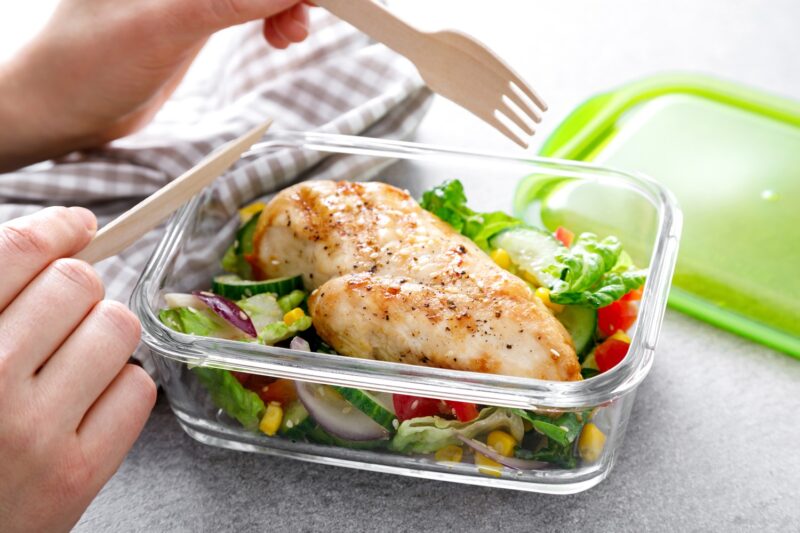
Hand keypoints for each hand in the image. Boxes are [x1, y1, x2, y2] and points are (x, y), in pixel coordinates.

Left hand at [0, 0, 312, 170]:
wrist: (62, 110)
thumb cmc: (85, 64)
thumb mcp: (163, 29)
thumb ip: (229, 0)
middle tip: (306, 17)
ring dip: (287, 4)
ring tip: (293, 34)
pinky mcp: (196, 10)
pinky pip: (249, 1)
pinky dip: (273, 15)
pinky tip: (280, 35)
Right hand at [0, 207, 155, 531]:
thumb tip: (62, 237)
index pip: (18, 252)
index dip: (57, 228)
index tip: (78, 226)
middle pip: (79, 283)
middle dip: (78, 290)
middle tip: (61, 316)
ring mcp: (35, 433)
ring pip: (118, 328)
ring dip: (102, 336)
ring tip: (70, 364)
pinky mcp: (78, 474)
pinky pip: (139, 387)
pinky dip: (120, 387)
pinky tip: (85, 404)